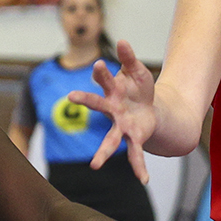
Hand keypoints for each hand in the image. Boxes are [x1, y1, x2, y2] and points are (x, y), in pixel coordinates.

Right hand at [69, 40, 156, 181]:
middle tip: (71, 96)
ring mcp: (121, 126)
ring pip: (110, 141)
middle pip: (97, 105)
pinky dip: (139, 166)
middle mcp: (112, 110)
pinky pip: (135, 154)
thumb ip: (129, 58)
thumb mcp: (138, 71)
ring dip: (103, 153)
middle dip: (86, 100)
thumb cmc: (138, 88)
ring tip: (95, 166)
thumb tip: (123, 41)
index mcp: (112, 91)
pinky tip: (144, 179)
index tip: (99, 65)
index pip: (103, 79)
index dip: (100, 73)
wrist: (149, 108)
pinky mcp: (134, 138)